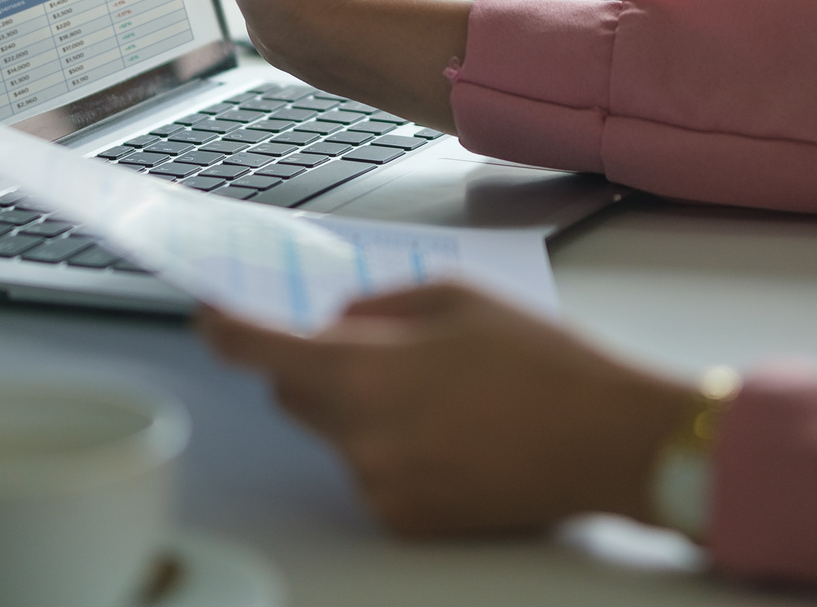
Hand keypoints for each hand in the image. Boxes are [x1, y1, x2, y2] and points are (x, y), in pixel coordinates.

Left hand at [200, 283, 692, 536]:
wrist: (608, 442)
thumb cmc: (543, 363)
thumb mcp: (456, 297)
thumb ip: (377, 307)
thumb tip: (335, 325)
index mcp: (367, 372)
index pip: (263, 351)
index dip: (226, 330)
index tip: (208, 316)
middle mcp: (362, 437)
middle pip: (293, 394)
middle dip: (314, 365)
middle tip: (382, 349)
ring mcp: (381, 486)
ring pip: (336, 433)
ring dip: (362, 409)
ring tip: (447, 396)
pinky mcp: (405, 519)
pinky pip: (370, 470)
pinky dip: (392, 448)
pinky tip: (454, 435)